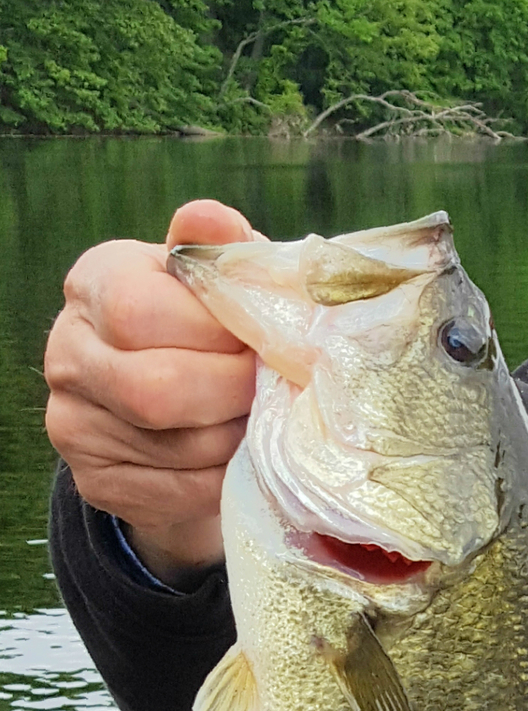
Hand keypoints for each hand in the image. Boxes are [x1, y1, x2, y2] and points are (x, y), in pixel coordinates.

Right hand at [44, 199, 259, 582]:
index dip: (218, 332)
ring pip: (176, 446)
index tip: (264, 339)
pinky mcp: (97, 481)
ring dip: (240, 438)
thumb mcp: (219, 281)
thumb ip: (221, 250)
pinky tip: (244, 457)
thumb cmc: (209, 330)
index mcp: (94, 283)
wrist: (180, 409)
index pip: (142, 311)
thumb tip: (210, 218)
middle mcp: (68, 352)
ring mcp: (73, 423)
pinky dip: (226, 478)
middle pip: (156, 388)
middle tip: (276, 389)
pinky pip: (178, 492)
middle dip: (235, 392)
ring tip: (265, 420)